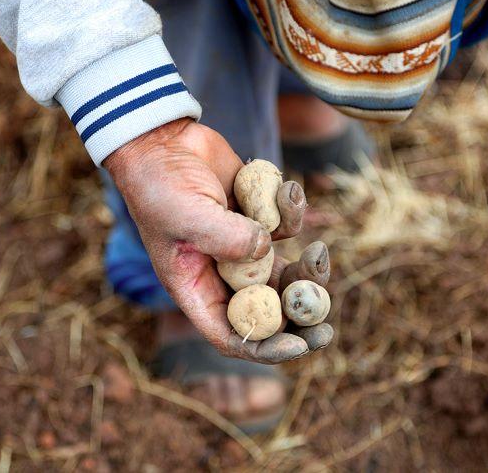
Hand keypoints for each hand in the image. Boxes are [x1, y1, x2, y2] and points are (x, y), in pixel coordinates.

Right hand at [103, 119, 331, 362]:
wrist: (163, 140)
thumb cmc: (159, 184)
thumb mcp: (184, 214)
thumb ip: (225, 237)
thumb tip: (266, 249)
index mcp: (196, 288)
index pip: (232, 334)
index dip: (265, 347)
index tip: (299, 345)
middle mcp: (222, 274)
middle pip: (267, 309)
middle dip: (299, 317)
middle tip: (328, 323)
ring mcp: (243, 247)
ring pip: (285, 273)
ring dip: (308, 268)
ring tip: (321, 251)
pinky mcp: (258, 218)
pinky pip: (288, 228)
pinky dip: (294, 213)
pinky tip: (288, 189)